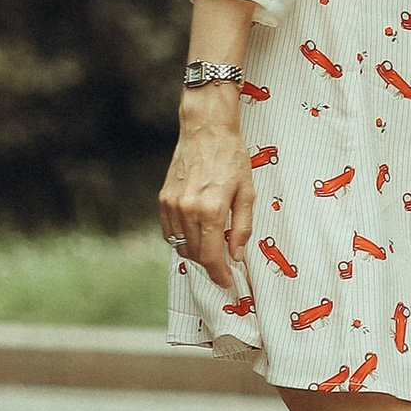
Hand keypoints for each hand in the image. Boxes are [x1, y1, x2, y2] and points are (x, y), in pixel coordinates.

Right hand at [159, 101, 256, 278]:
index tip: (227, 281)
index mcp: (211, 209)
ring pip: (181, 246)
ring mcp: (172, 205)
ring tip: (212, 246)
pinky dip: (182, 239)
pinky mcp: (163, 199)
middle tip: (224, 265)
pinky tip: (196, 233)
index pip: (211, 256)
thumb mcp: (247, 192)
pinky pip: (170, 232)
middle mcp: (188, 210)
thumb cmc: (232, 157)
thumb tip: (237, 255)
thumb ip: (242, 227)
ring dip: (196, 252)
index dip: (219, 273)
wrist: (206, 130)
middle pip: (195, 254)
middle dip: (210, 265)